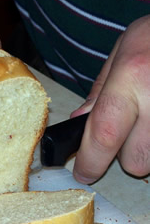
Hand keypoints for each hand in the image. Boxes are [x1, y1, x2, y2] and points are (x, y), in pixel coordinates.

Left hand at [70, 15, 149, 183]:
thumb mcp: (123, 51)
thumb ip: (101, 90)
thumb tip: (80, 122)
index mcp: (133, 75)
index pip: (105, 133)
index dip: (91, 160)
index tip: (83, 172)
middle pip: (137, 161)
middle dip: (127, 153)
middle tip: (131, 129)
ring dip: (149, 148)